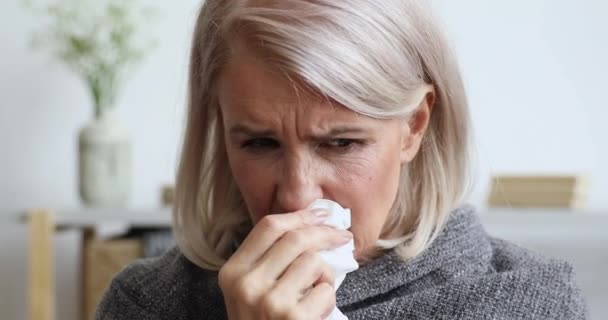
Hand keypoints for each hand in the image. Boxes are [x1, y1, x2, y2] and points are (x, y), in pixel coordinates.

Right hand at [218, 209, 353, 319]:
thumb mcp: (252, 293)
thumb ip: (271, 262)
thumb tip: (314, 222)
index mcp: (232, 273)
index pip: (269, 227)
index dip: (300, 216)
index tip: (320, 214)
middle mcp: (246, 285)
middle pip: (295, 238)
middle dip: (325, 233)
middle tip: (343, 236)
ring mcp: (268, 302)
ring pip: (314, 263)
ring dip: (326, 275)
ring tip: (318, 293)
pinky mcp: (292, 318)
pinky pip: (325, 291)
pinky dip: (328, 301)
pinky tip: (316, 314)